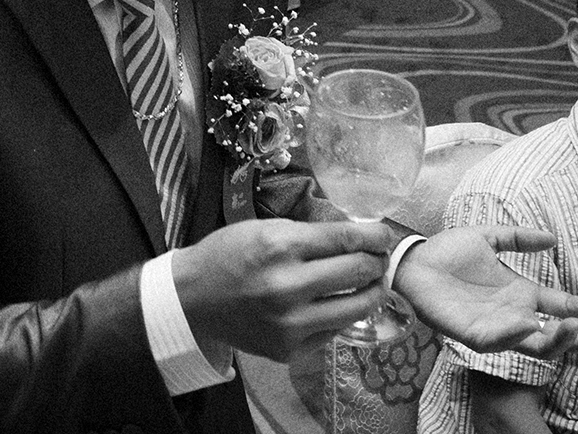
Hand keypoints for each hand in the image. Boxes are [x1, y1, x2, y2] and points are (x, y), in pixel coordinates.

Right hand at [174, 219, 390, 360]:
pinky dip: (341, 315)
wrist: (192, 299)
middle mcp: (287, 286)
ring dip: (371, 292)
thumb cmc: (227, 255)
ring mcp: (289, 323)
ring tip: (371, 283)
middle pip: (358, 272)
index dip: (374, 236)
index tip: (385, 234)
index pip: (345, 239)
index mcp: (279, 246)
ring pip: (356, 308)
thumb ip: (308, 234)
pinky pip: (333, 331)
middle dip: (376, 262)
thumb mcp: (263, 229)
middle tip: (378, 258)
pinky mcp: (288, 349)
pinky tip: (338, 304)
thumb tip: (356, 237)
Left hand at [395, 227, 577, 357]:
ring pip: (537, 345)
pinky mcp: (474, 335)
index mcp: (521, 295)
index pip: (563, 306)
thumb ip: (518, 237)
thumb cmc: (447, 253)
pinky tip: (527, 323)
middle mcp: (515, 315)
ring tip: (575, 325)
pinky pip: (499, 342)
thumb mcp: (487, 237)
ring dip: (558, 339)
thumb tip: (552, 238)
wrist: (412, 262)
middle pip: (560, 336)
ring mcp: (497, 328)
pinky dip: (514, 335)